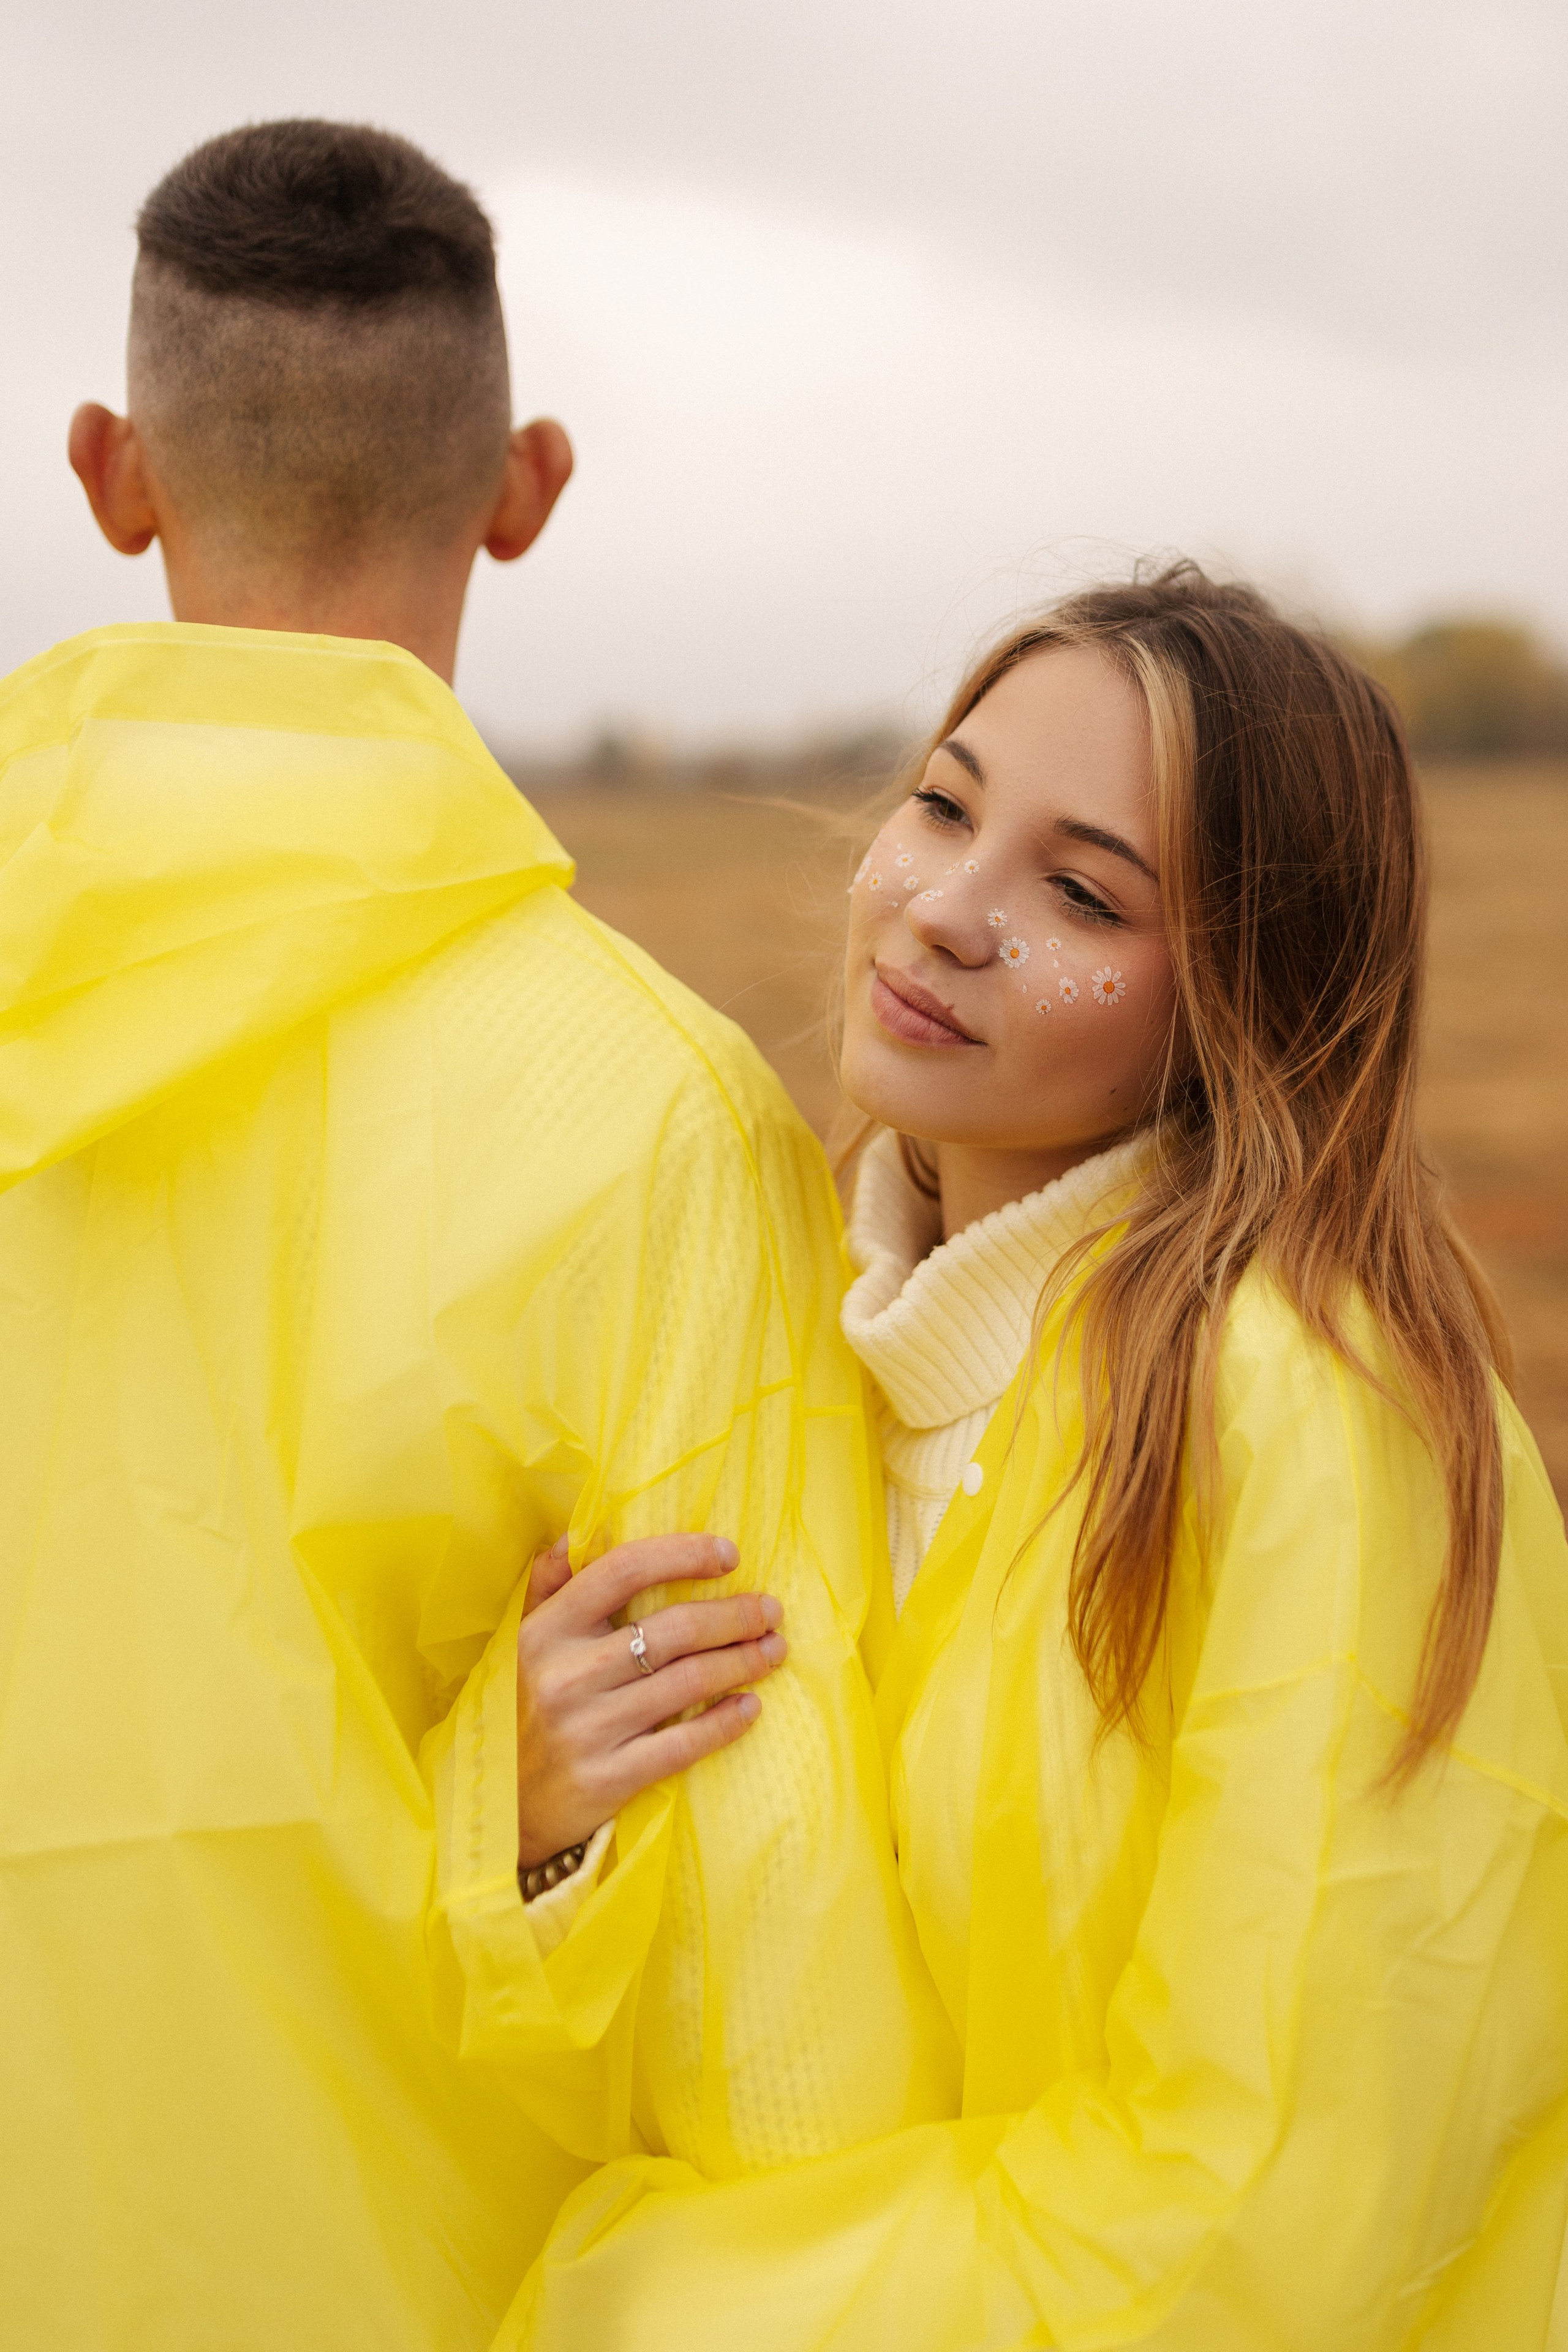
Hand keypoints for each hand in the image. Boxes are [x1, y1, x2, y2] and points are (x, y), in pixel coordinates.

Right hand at [515, 1533, 785, 1867]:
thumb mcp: (518, 1643)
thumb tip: (576, 1534)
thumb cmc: (520, 1711)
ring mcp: (588, 1729)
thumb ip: (547, 1586)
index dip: (683, 1554)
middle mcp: (567, 1674)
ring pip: (688, 1682)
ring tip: (774, 1650)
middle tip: (771, 1611)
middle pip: (673, 1629)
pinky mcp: (608, 1779)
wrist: (502, 1809)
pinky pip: (684, 1744)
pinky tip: (751, 1707)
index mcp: (546, 1631)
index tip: (730, 1554)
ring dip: (744, 1662)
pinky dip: (726, 1722)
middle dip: (735, 1616)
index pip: (623, 1570)